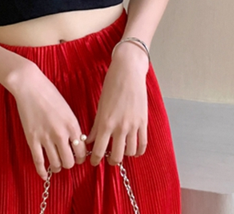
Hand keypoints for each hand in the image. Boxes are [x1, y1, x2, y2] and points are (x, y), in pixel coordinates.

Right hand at [9, 63, 88, 179]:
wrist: (30, 85)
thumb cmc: (49, 93)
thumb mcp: (67, 109)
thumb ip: (72, 126)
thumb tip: (76, 142)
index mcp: (72, 124)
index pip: (81, 151)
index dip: (80, 157)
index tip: (77, 157)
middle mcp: (61, 134)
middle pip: (69, 161)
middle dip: (69, 163)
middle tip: (66, 159)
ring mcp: (46, 138)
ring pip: (55, 164)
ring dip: (57, 166)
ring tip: (56, 164)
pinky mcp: (32, 139)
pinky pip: (39, 161)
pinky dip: (42, 171)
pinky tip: (44, 175)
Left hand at [86, 45, 148, 166]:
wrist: (128, 72)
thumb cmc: (112, 85)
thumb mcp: (101, 105)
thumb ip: (96, 125)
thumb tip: (90, 140)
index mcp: (105, 122)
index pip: (99, 150)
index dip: (96, 159)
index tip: (94, 162)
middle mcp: (120, 127)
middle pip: (116, 156)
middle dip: (111, 160)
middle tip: (108, 158)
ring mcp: (133, 125)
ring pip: (130, 152)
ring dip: (124, 155)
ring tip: (121, 151)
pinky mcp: (143, 122)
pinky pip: (142, 144)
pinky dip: (138, 151)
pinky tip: (134, 150)